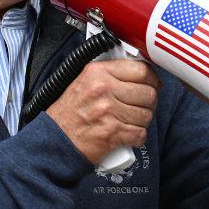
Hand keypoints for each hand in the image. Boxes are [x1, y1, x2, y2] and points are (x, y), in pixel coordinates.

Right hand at [47, 58, 161, 163]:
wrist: (55, 139)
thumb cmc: (68, 113)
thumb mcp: (83, 81)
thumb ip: (108, 74)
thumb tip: (137, 72)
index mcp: (98, 72)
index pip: (141, 70)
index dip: (152, 79)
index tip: (152, 84)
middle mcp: (104, 89)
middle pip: (148, 93)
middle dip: (149, 102)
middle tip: (140, 106)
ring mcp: (109, 111)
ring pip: (147, 115)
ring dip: (142, 121)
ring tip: (130, 121)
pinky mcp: (113, 132)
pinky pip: (140, 133)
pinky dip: (137, 137)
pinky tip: (127, 134)